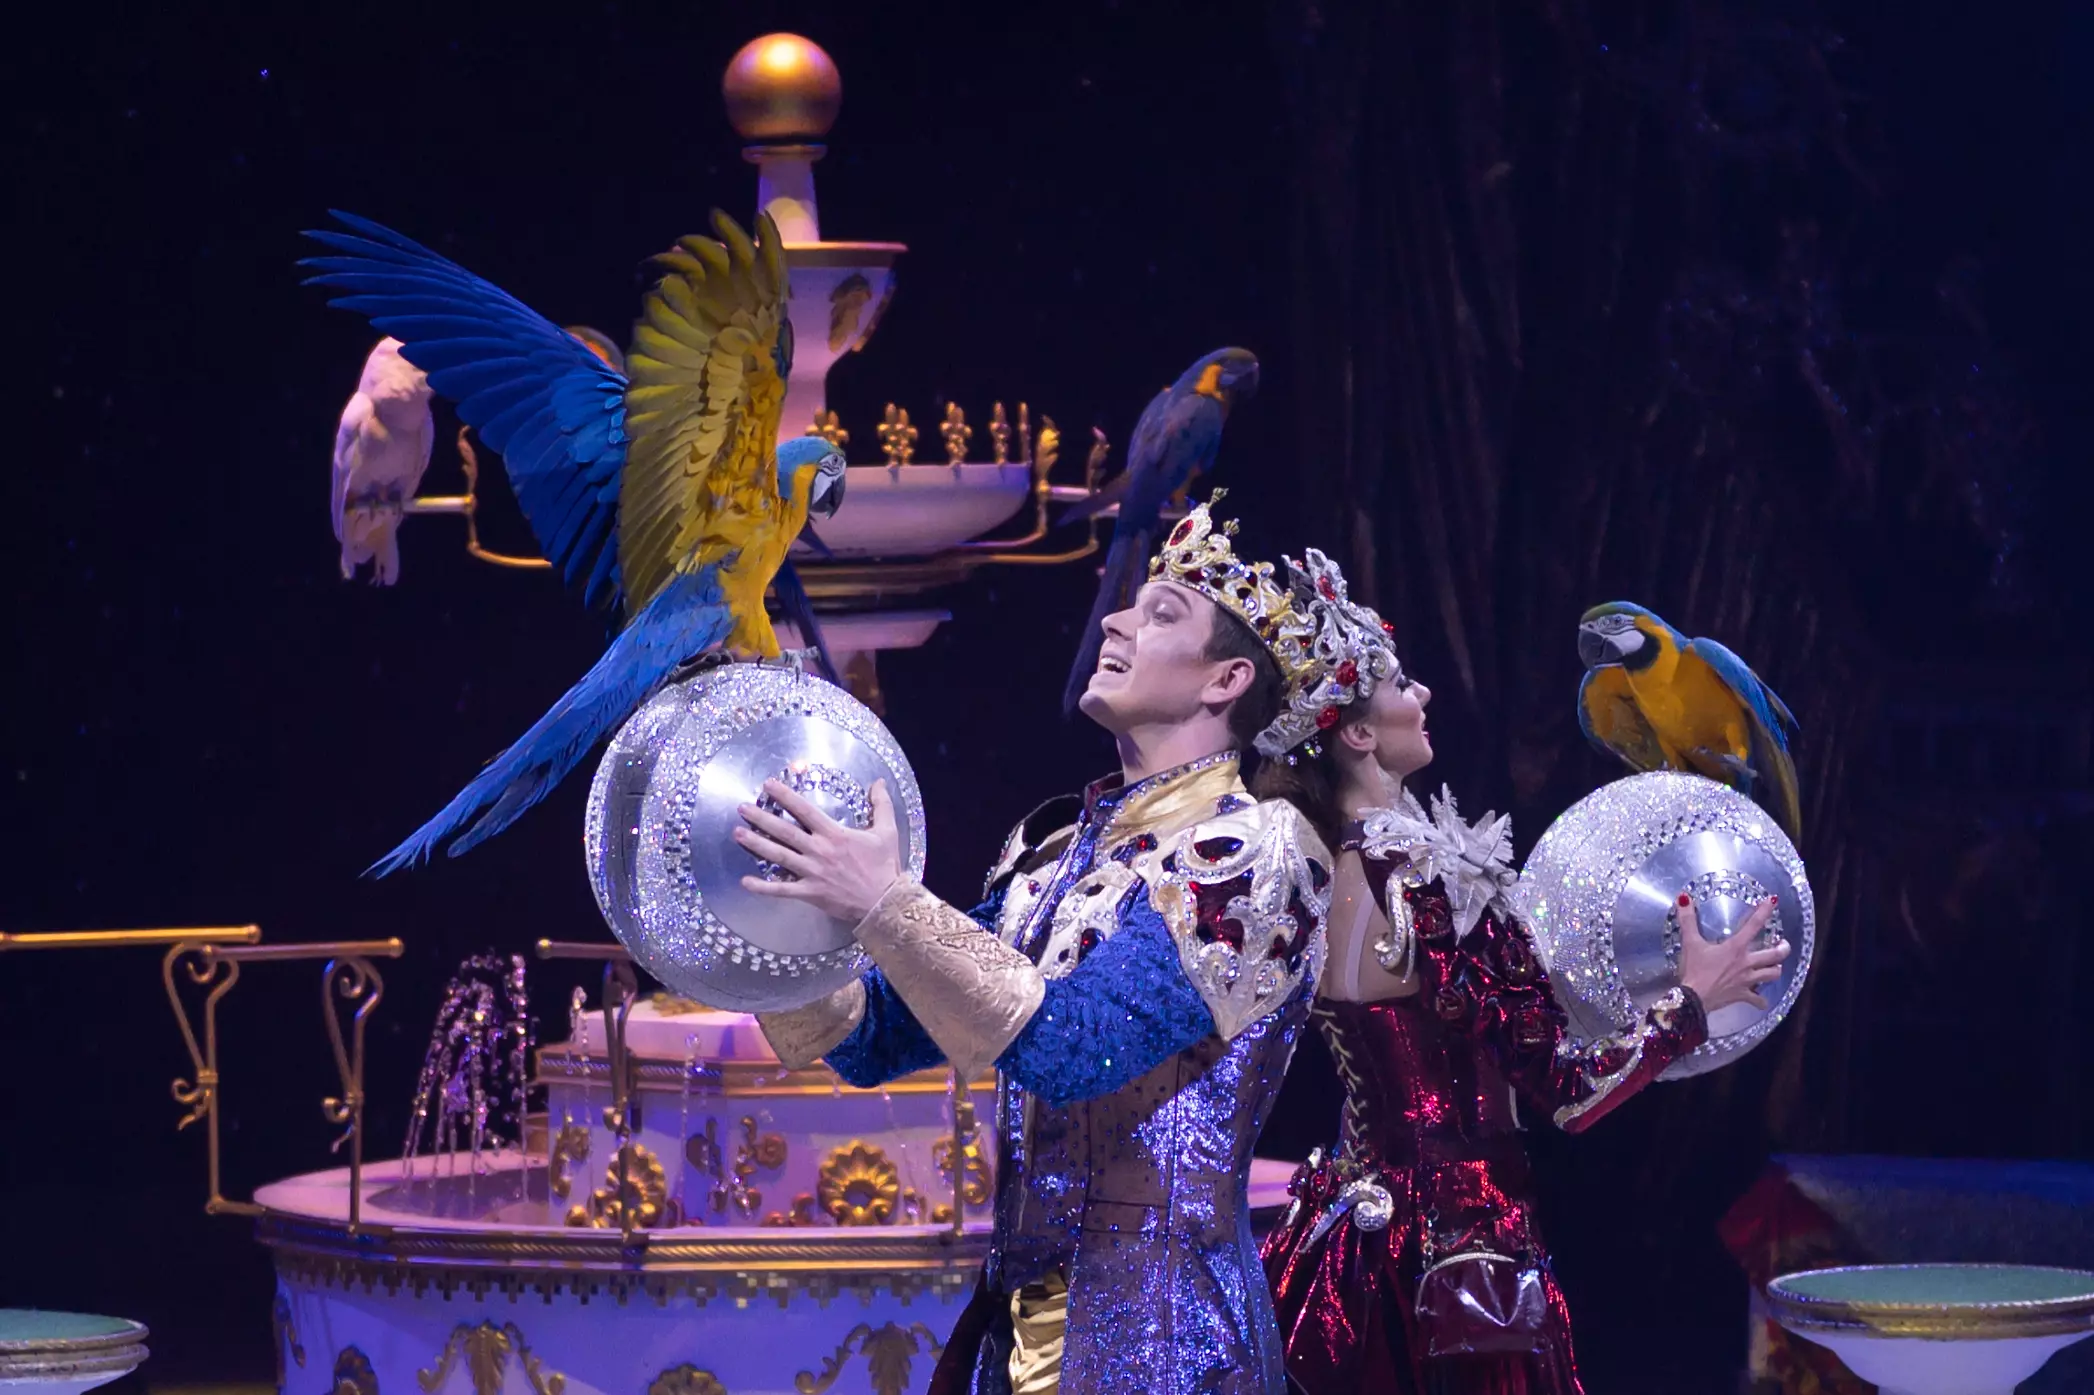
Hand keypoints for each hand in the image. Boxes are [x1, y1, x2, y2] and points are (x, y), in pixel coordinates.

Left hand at [734, 778, 902, 924]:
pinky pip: (782, 890)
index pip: (804, 810)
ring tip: (737, 833)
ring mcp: (812, 872)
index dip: (785, 796)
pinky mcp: (810, 892)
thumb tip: (878, 781)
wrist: (884, 901)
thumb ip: (882, 804)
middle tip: (742, 807)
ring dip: (756, 844)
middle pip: (784, 831)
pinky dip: (763, 887)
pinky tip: (745, 881)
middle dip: (761, 818)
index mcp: (834, 834)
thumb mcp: (887, 831)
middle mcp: (819, 850)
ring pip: (778, 856)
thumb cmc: (884, 866)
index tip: (768, 785)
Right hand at [1676, 893, 1792, 1014]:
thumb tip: (1683, 898)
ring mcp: (1747, 981)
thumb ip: (1688, 920)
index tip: (1773, 901)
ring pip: (1772, 975)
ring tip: (1775, 965)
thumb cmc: (1694, 969)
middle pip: (1775, 955)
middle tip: (1783, 944)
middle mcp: (1747, 963)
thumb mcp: (1690, 942)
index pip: (1754, 925)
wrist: (1693, 999)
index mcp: (1736, 948)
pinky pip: (1758, 1000)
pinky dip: (1761, 1001)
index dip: (1764, 911)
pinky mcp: (1742, 995)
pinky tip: (1761, 1000)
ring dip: (1776, 969)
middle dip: (1783, 948)